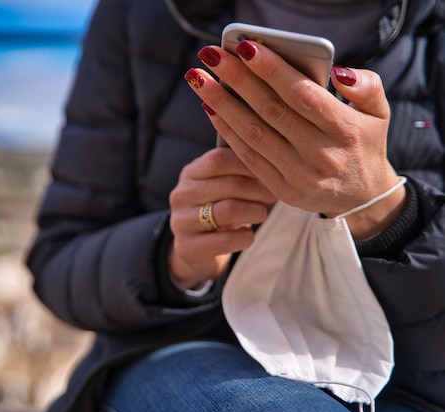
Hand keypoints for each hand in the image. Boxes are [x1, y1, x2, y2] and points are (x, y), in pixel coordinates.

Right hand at [168, 147, 275, 288]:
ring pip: (230, 210)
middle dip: (260, 190)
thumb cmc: (215, 211)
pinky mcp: (187, 247)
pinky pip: (227, 240)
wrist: (194, 250)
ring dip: (255, 212)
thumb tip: (270, 163)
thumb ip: (235, 172)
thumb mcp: (219, 187)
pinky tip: (247, 235)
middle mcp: (181, 195)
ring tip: (261, 214)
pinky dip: (246, 237)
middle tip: (273, 197)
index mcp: (189, 174)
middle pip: (230, 184)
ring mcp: (181, 222)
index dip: (248, 165)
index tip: (267, 174)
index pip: (219, 159)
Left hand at [186, 43, 405, 238]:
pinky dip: (227, 131)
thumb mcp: (379, 113)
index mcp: (347, 130)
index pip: (303, 95)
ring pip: (253, 133)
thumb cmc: (364, 143)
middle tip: (211, 55)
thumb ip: (365, 86)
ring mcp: (300, 175)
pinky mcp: (282, 189)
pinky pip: (248, 156)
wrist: (362, 197)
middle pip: (271, 110)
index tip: (245, 47)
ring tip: (199, 80)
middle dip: (237, 79)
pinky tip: (211, 108)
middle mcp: (322, 154)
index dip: (272, 70)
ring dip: (222, 104)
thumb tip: (336, 72)